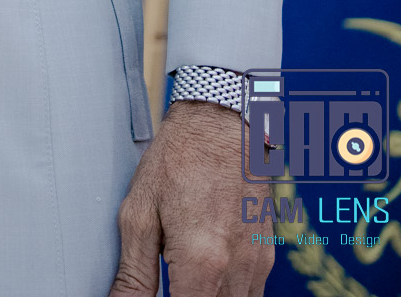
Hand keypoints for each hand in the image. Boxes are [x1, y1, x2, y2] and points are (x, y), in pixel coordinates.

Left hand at [110, 101, 271, 295]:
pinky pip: (250, 294)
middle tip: (168, 280)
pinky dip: (228, 293)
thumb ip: (133, 272)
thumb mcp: (140, 212)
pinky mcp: (266, 256)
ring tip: (184, 275)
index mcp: (201, 262)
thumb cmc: (178, 159)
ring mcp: (256, 264)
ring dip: (208, 296)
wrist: (221, 121)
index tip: (152, 295)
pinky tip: (206, 273)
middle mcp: (236, 270)